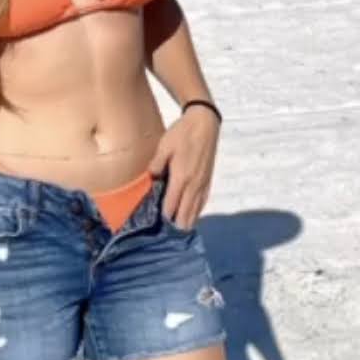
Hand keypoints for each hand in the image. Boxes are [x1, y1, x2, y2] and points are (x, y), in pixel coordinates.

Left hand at [150, 106, 218, 229]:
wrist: (205, 123)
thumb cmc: (183, 133)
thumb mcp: (164, 146)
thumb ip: (156, 165)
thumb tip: (151, 179)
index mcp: (181, 177)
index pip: (171, 205)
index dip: (165, 217)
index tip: (157, 226)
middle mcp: (194, 184)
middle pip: (186, 212)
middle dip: (177, 224)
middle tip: (168, 236)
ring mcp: (203, 182)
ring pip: (196, 209)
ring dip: (188, 220)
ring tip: (181, 231)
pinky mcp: (208, 179)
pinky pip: (203, 200)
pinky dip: (197, 210)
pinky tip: (194, 214)